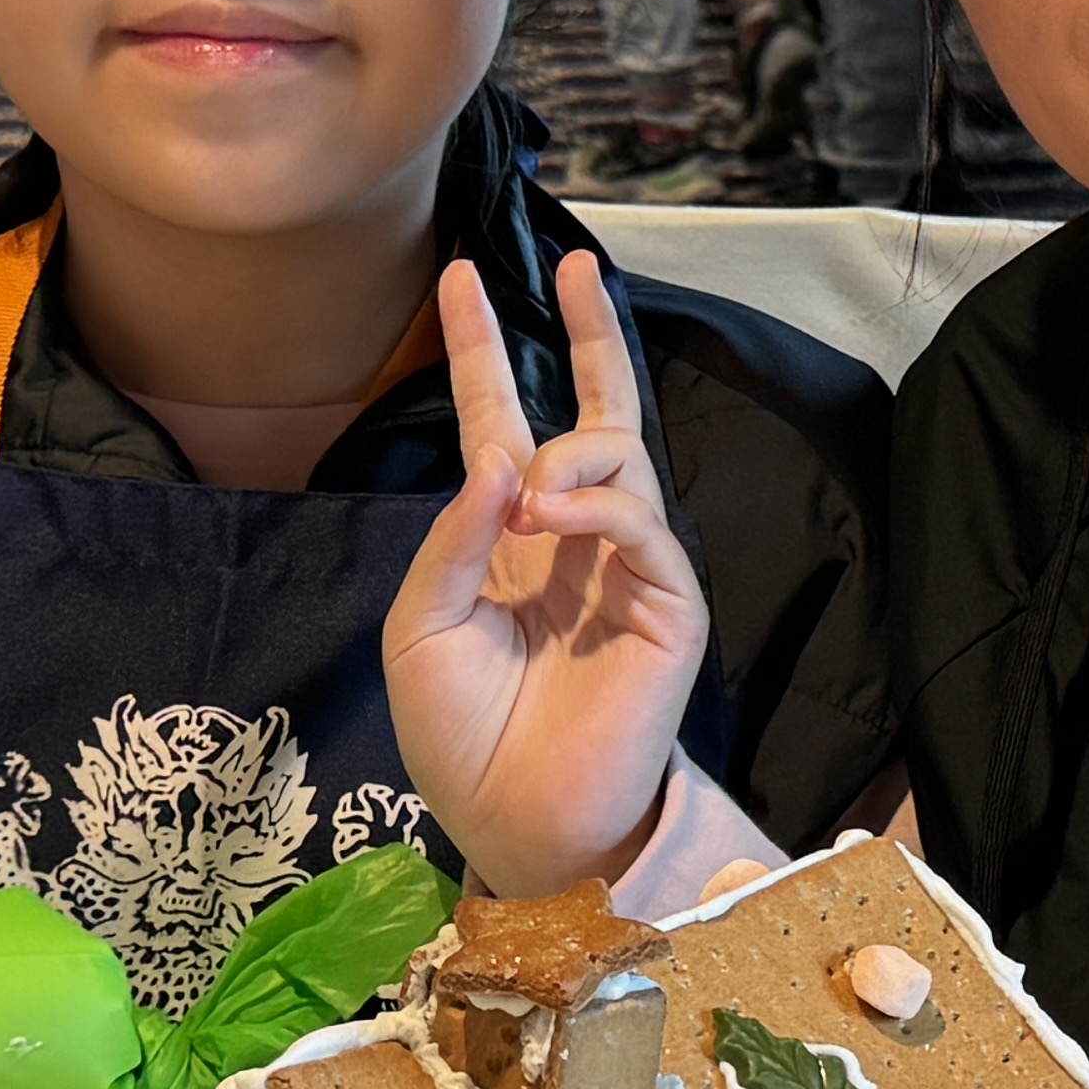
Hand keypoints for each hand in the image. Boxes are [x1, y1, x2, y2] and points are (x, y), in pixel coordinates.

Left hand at [388, 250, 710, 899]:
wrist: (516, 823)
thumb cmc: (461, 738)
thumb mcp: (421, 628)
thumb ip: (453, 539)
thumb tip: (502, 457)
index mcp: (508, 540)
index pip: (500, 424)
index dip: (483, 352)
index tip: (461, 279)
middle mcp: (572, 539)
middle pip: (596, 413)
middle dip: (592, 336)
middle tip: (582, 265)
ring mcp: (625, 569)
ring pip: (621, 455)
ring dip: (572, 453)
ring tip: (530, 495)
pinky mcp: (668, 605)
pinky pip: (644, 522)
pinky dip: (600, 504)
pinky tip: (554, 518)